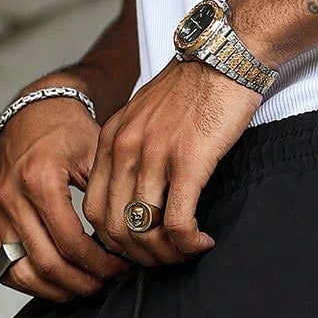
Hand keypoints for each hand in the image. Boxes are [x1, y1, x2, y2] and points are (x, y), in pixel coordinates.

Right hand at [0, 93, 130, 302]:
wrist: (32, 116)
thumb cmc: (66, 131)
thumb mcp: (96, 152)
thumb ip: (109, 196)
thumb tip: (129, 238)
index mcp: (40, 181)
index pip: (71, 243)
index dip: (99, 264)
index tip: (119, 268)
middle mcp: (13, 199)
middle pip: (47, 264)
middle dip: (82, 282)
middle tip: (105, 283)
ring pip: (24, 273)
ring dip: (56, 289)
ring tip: (83, 286)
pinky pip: (7, 268)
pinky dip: (33, 283)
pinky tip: (57, 281)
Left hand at [84, 60, 261, 266]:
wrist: (224, 56)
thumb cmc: (192, 90)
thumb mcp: (144, 118)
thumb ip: (132, 154)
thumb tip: (135, 200)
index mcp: (110, 140)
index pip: (94, 211)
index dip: (113, 243)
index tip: (138, 250)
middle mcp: (125, 148)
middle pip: (115, 229)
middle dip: (139, 257)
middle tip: (164, 260)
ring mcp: (154, 155)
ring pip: (144, 231)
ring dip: (166, 255)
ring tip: (185, 254)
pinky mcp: (187, 162)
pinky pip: (177, 222)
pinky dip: (188, 244)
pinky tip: (203, 243)